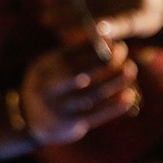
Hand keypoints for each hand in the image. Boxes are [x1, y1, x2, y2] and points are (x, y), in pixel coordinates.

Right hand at [19, 39, 138, 144]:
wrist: (32, 120)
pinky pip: (96, 114)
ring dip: (115, 81)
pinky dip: (115, 105)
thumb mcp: (52, 65)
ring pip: (93, 94)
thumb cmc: (51, 84)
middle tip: (123, 50)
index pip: (71, 54)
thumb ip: (73, 54)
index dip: (93, 46)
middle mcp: (48, 89)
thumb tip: (104, 38)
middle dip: (105, 61)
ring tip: (131, 69)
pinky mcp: (70, 125)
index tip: (112, 40)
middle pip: (81, 73)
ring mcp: (59, 108)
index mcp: (44, 69)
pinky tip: (130, 95)